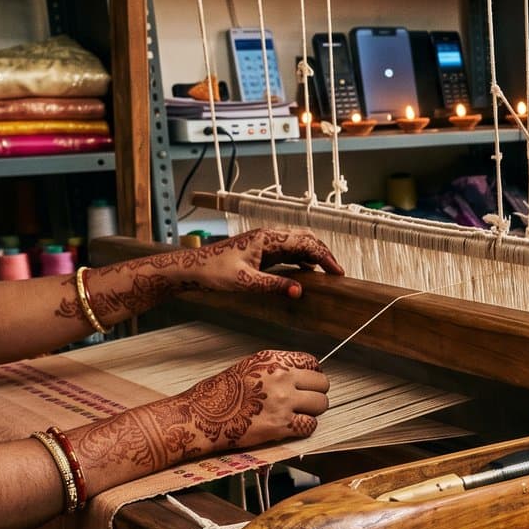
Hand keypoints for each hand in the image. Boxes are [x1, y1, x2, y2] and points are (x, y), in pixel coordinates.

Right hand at [173, 350, 329, 453]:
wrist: (200, 416)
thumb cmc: (218, 393)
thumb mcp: (248, 367)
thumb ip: (275, 369)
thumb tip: (299, 376)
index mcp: (273, 360)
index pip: (311, 362)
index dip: (313, 374)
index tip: (310, 383)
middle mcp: (281, 378)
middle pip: (322, 384)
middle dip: (317, 393)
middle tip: (306, 402)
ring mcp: (283, 402)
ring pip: (320, 405)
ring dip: (313, 411)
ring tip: (299, 415)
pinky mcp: (280, 425)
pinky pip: (310, 426)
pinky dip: (304, 428)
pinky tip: (293, 427)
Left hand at [184, 228, 344, 297]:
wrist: (191, 268)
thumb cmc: (213, 272)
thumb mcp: (245, 282)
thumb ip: (274, 286)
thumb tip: (300, 291)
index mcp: (267, 238)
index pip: (305, 243)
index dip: (324, 257)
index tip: (338, 272)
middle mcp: (268, 237)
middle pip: (305, 239)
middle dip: (323, 253)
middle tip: (337, 272)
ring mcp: (264, 243)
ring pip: (297, 244)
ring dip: (313, 255)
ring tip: (326, 272)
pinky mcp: (260, 252)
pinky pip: (287, 252)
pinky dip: (301, 259)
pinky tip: (306, 271)